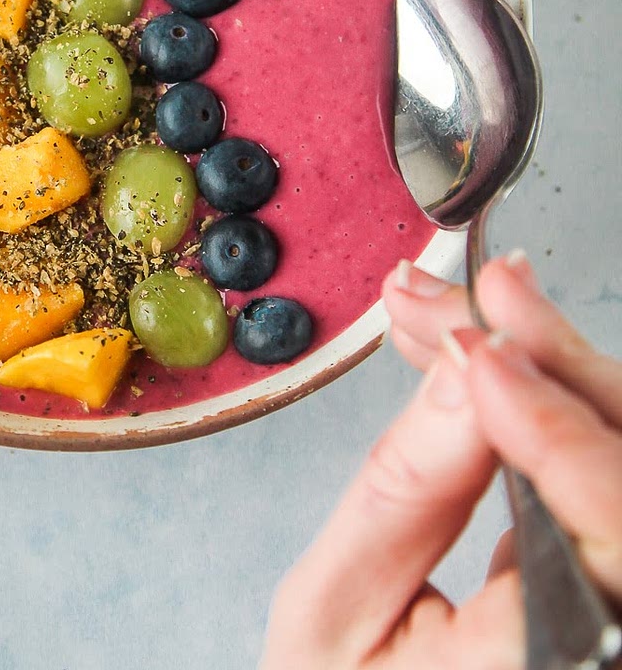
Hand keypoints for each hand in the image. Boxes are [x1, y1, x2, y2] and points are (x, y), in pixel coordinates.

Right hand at [260, 253, 621, 667]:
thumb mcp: (332, 612)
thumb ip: (400, 494)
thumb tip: (463, 366)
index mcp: (558, 658)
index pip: (612, 533)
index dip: (558, 431)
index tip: (476, 351)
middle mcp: (602, 626)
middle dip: (541, 358)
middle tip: (453, 292)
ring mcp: (601, 600)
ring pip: (608, 445)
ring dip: (526, 362)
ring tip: (433, 310)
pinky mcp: (590, 571)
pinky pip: (581, 463)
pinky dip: (521, 398)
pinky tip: (461, 355)